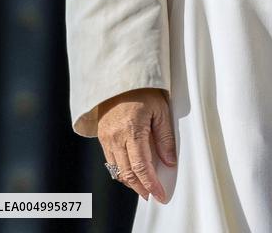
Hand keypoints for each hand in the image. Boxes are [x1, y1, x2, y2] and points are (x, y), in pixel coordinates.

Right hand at [97, 88, 176, 202]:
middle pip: (127, 173)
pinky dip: (121, 170)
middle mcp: (116, 136)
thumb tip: (169, 161)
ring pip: (116, 170)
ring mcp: (107, 137)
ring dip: (130, 181)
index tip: (160, 195)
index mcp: (133, 129)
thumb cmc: (144, 90)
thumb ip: (165, 137)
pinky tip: (131, 171)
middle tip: (152, 195)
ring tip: (143, 186)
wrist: (120, 76)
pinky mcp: (102, 136)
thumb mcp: (161, 110)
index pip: (141, 167)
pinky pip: (110, 161)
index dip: (151, 184)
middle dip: (140, 188)